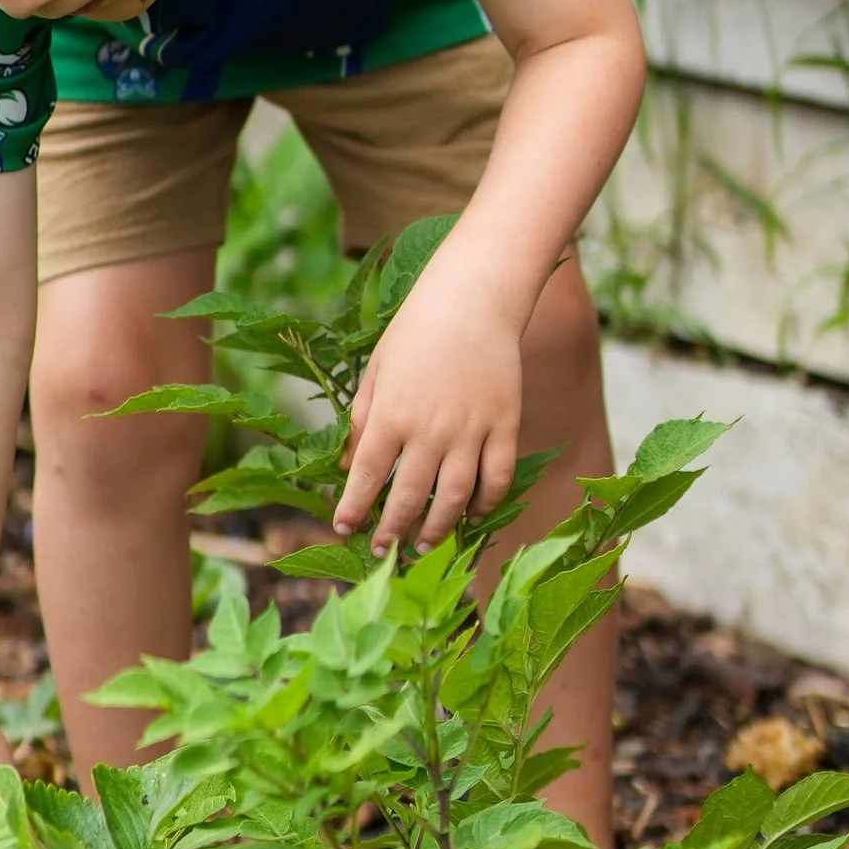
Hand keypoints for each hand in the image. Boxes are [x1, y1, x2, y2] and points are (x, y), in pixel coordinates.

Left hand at [333, 254, 526, 554]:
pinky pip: (497, 477)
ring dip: (438, 528)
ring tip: (424, 545)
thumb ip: (362, 422)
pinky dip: (486, 503)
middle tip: (384, 551)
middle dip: (392, 532)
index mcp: (391, 414)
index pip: (365, 477)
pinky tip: (473, 514)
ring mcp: (471, 429)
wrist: (473, 297)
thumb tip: (345, 468)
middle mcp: (429, 429)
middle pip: (409, 498)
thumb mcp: (376, 371)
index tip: (344, 528)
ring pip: (455, 497)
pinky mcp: (505, 424)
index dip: (353, 509)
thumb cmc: (416, 330)